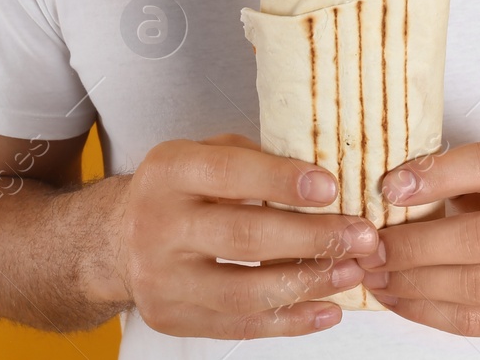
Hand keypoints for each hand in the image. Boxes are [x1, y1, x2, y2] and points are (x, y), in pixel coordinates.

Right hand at [116, 133, 377, 337]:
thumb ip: (255, 158)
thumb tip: (324, 178)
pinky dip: (290, 321)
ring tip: (352, 272)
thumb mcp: (205, 153)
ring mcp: (161, 278)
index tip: (332, 187)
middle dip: (312, 238)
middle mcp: (158, 225)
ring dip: (308, 284)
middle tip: (362, 236)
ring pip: (244, 290)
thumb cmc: (182, 189)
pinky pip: (240, 325)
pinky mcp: (171, 317)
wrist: (117, 239)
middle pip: (244, 237)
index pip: (230, 173)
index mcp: (169, 171)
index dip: (282, 180)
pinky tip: (327, 309)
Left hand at [357, 142, 479, 335]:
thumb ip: (454, 173)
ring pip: (473, 288)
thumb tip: (388, 187)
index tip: (389, 187)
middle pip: (479, 239)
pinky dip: (426, 311)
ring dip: (413, 284)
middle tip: (372, 247)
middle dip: (415, 246)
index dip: (437, 175)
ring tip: (375, 276)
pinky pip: (472, 321)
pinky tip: (396, 298)